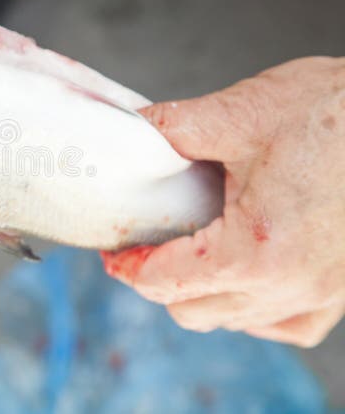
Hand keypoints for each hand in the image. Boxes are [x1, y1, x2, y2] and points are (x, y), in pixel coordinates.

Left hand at [102, 57, 344, 346]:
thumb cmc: (339, 112)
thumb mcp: (243, 112)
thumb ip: (175, 128)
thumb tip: (135, 132)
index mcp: (256, 248)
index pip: (165, 282)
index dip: (129, 267)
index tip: (115, 253)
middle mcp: (289, 284)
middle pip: (191, 311)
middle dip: (158, 281)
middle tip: (145, 246)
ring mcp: (321, 293)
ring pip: (233, 321)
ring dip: (200, 295)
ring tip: (187, 255)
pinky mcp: (342, 289)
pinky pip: (283, 324)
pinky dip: (251, 309)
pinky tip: (242, 276)